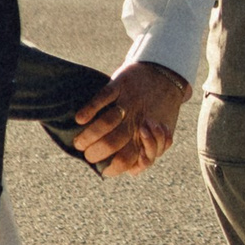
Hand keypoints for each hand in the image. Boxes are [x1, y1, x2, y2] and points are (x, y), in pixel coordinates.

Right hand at [72, 60, 190, 176]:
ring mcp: (128, 103)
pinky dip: (90, 109)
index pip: (127, 160)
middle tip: (86, 153)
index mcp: (145, 136)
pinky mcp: (121, 84)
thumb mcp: (161, 133)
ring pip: (106, 122)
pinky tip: (80, 119)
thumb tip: (133, 171)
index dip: (112, 168)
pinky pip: (104, 96)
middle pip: (112, 142)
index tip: (102, 169)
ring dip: (90, 134)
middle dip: (95, 153)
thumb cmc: (159, 110)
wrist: (166, 74)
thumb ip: (149, 152)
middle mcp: (136, 121)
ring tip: (78, 142)